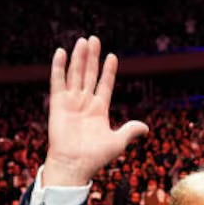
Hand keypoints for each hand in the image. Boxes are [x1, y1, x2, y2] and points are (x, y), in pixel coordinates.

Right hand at [42, 37, 149, 185]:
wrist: (74, 165)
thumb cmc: (95, 157)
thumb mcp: (117, 142)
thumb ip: (130, 130)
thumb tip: (145, 128)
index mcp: (99, 110)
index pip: (105, 84)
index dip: (108, 70)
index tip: (112, 56)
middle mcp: (85, 103)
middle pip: (89, 74)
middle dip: (92, 57)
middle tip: (94, 39)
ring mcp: (71, 102)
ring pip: (75, 74)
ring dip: (78, 57)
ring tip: (82, 41)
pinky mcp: (58, 104)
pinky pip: (57, 82)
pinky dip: (58, 67)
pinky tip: (61, 52)